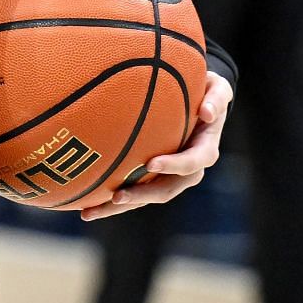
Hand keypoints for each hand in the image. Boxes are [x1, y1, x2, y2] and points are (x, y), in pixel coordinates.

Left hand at [78, 70, 231, 220]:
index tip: (151, 163)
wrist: (200, 104)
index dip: (173, 165)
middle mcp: (187, 170)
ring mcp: (169, 176)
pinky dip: (110, 201)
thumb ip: (217, 99)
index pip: (192, 163)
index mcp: (204, 150)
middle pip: (166, 190)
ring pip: (145, 198)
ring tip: (89, 213)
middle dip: (141, 195)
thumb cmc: (207, 93)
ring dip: (119, 207)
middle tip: (116, 197)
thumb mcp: (218, 89)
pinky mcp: (152, 177)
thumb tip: (206, 112)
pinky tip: (83, 206)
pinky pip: (133, 190)